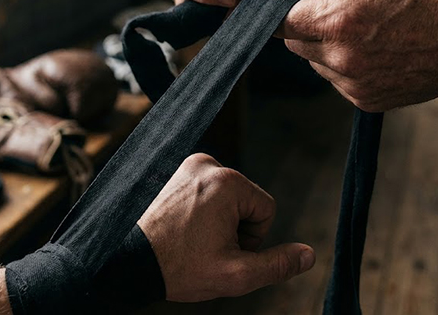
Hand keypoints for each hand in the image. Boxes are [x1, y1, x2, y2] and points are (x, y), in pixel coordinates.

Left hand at [137, 153, 314, 301]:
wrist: (127, 261)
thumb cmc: (179, 267)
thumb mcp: (236, 274)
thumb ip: (277, 264)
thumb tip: (310, 255)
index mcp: (227, 182)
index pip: (266, 209)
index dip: (252, 238)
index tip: (223, 250)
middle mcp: (207, 164)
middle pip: (245, 201)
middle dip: (234, 228)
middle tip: (204, 247)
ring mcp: (187, 165)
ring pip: (225, 198)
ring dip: (217, 220)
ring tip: (190, 239)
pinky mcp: (173, 172)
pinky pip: (204, 192)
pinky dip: (199, 211)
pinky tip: (180, 228)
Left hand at [268, 0, 437, 111]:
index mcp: (337, 21)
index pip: (280, 23)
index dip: (283, 9)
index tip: (296, 1)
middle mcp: (340, 59)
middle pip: (294, 43)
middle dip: (307, 25)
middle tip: (342, 9)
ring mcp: (353, 84)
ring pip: (316, 62)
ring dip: (327, 46)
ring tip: (367, 29)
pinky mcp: (366, 101)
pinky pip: (338, 80)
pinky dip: (346, 66)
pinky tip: (378, 49)